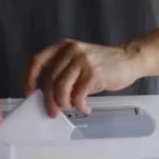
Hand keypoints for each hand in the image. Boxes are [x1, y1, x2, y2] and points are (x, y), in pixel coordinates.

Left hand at [25, 40, 145, 117]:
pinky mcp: (92, 74)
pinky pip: (77, 96)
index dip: (30, 78)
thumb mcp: (79, 59)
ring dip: (63, 104)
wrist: (128, 59)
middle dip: (49, 100)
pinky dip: (79, 106)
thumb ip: (63, 70)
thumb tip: (48, 95)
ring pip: (60, 89)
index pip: (38, 60)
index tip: (29, 92)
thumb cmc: (102, 63)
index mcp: (63, 46)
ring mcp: (81, 61)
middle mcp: (70, 51)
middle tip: (52, 112)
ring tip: (71, 108)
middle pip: (49, 80)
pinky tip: (85, 107)